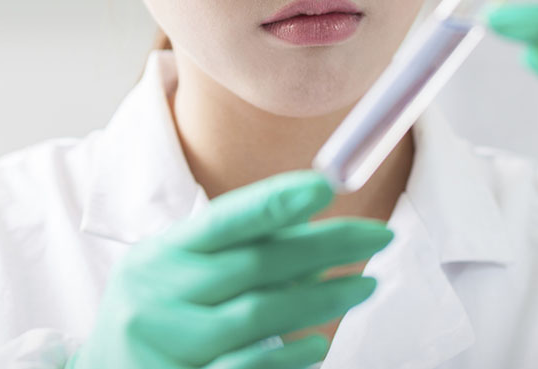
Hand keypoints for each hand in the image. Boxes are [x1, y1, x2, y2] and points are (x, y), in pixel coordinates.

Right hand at [68, 170, 392, 368]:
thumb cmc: (159, 311)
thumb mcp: (181, 269)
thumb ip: (237, 251)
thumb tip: (316, 233)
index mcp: (159, 254)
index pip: (223, 220)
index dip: (275, 201)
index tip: (328, 185)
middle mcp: (159, 295)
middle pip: (254, 265)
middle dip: (323, 246)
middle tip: (378, 234)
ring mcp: (170, 344)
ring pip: (258, 316)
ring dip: (321, 298)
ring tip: (363, 285)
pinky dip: (288, 357)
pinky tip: (319, 343)